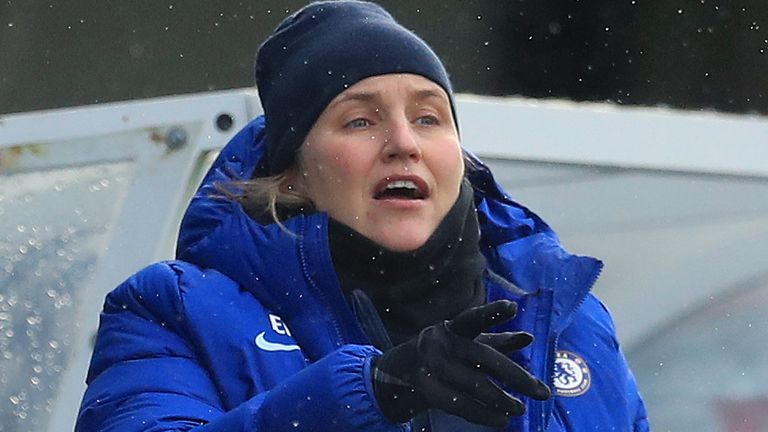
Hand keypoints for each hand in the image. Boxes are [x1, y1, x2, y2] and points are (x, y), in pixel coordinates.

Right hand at [371, 300, 549, 427]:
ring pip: (473, 384)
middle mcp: (441, 342)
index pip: (474, 319)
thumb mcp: (468, 343)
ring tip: (521, 408)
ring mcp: (432, 365)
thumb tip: (528, 338)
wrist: (401, 370)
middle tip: (543, 392)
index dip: (492, 313)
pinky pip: (458, 404)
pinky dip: (483, 414)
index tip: (513, 307)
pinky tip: (502, 420)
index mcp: (453, 327)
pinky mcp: (426, 388)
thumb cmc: (444, 352)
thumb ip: (497, 340)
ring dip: (500, 399)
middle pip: (483, 357)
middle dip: (516, 376)